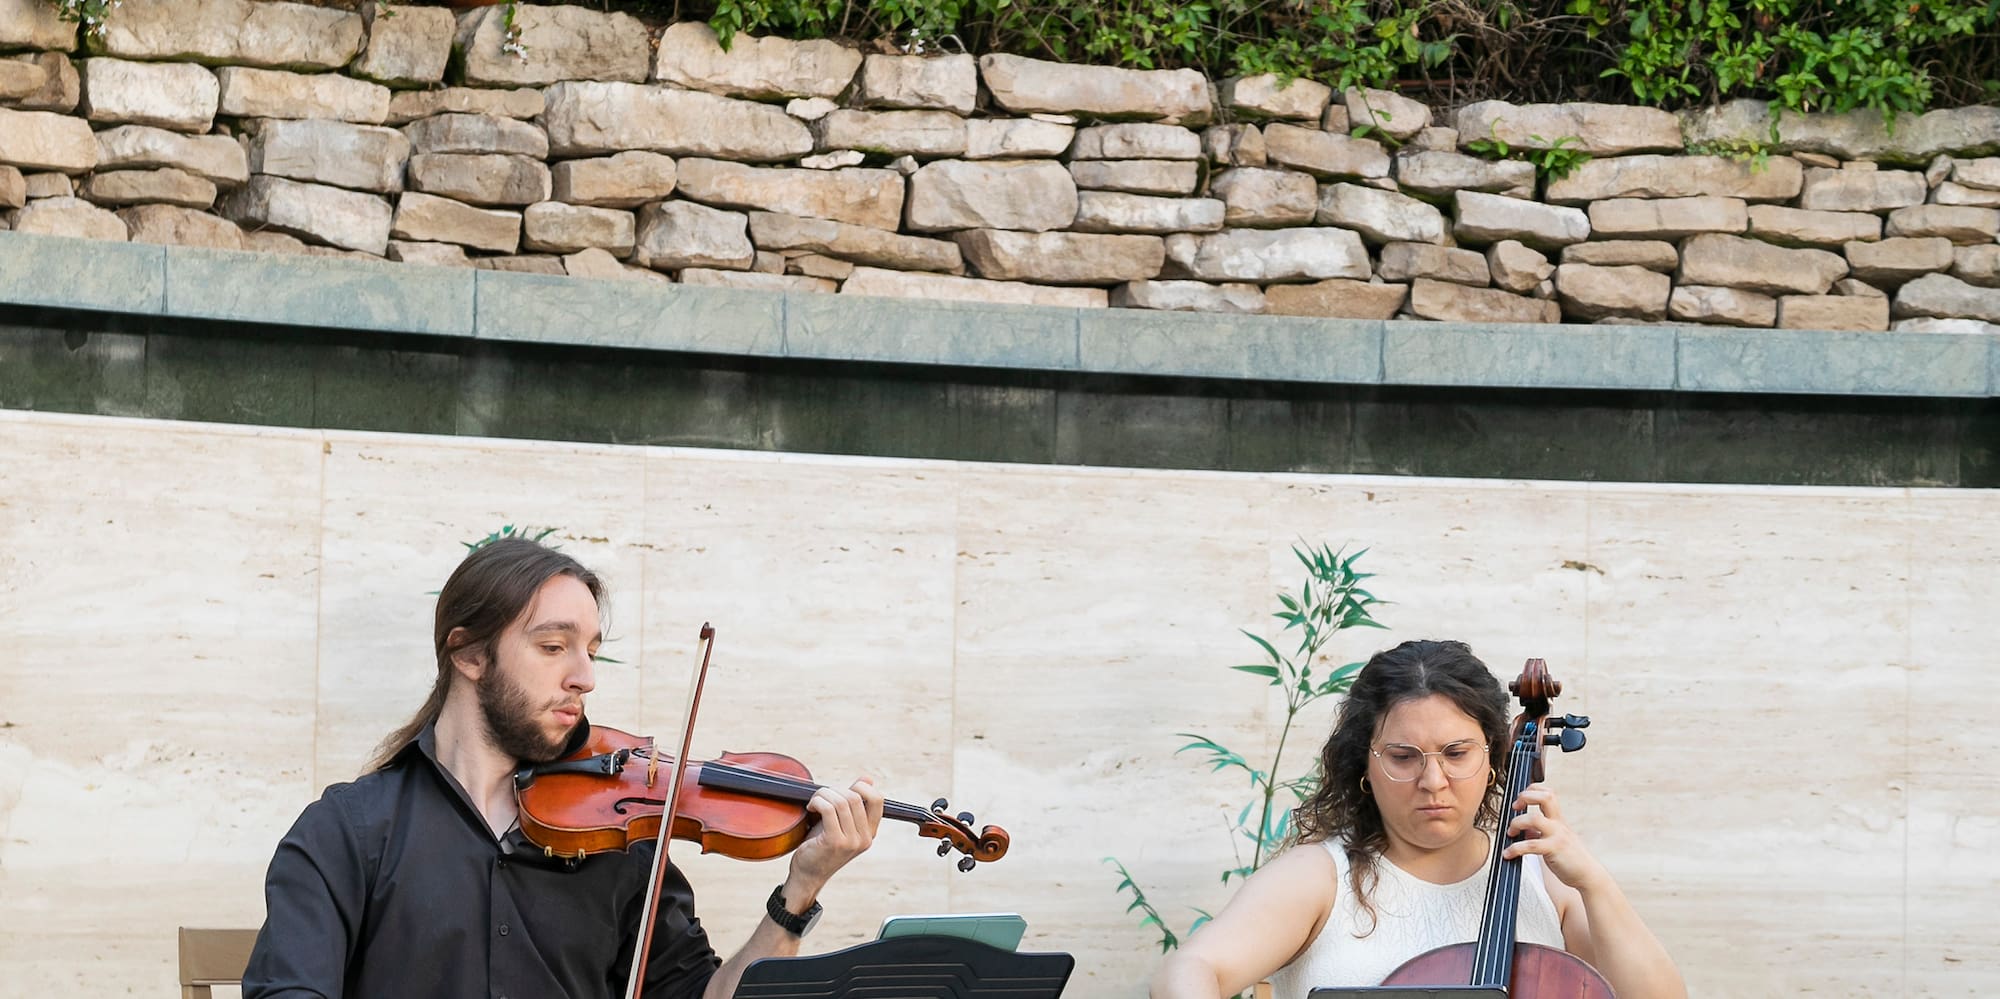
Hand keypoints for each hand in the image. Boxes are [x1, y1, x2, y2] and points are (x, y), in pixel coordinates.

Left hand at [782, 777, 883, 905]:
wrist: (807, 874)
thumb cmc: (822, 846)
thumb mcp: (841, 823)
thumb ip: (854, 802)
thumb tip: (867, 779)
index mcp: (870, 832)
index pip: (878, 799)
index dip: (862, 786)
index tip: (842, 790)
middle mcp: (865, 838)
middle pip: (855, 797)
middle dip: (834, 790)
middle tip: (820, 797)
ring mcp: (851, 841)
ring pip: (841, 801)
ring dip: (823, 795)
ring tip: (814, 801)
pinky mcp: (835, 842)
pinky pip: (828, 809)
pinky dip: (817, 802)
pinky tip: (811, 807)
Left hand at [1502, 782, 1609, 891]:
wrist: (1588, 876)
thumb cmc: (1572, 859)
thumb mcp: (1556, 840)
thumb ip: (1540, 833)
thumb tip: (1525, 831)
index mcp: (1558, 820)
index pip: (1548, 793)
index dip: (1532, 790)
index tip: (1520, 800)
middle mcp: (1558, 824)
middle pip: (1546, 797)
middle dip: (1525, 797)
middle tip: (1515, 808)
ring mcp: (1557, 836)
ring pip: (1534, 819)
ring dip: (1516, 823)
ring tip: (1510, 833)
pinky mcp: (1554, 849)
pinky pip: (1530, 845)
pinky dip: (1515, 848)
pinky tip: (1508, 853)